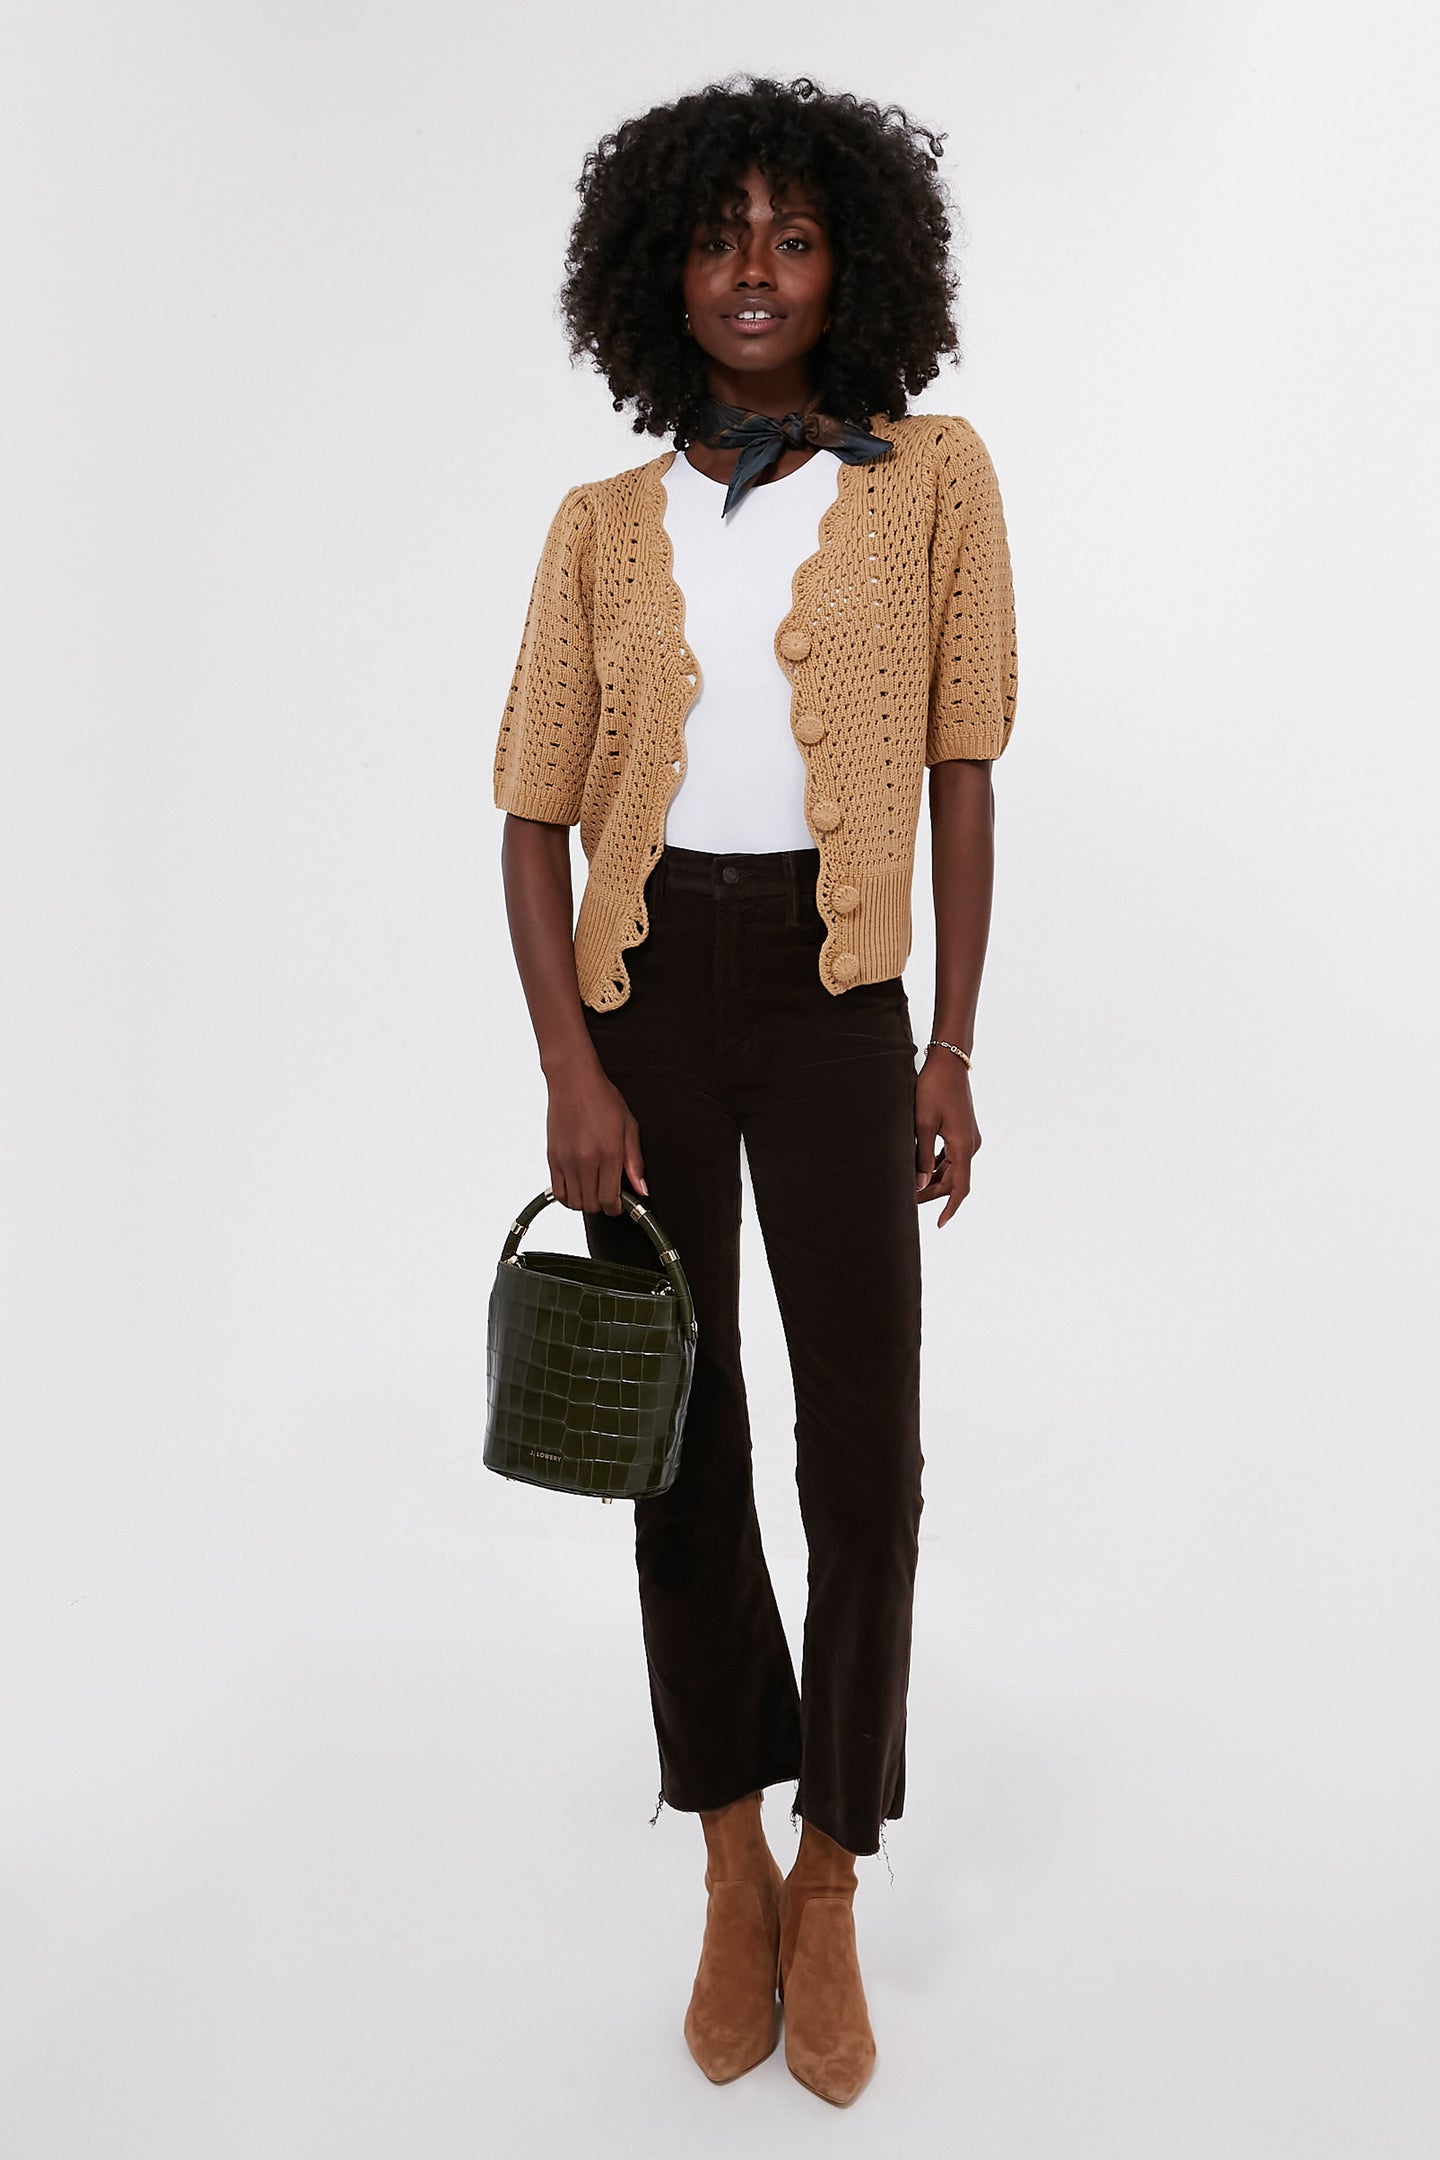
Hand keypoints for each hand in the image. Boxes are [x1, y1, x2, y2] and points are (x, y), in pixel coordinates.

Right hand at [545, 1056, 646, 1214]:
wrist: (573, 1081)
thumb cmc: (603, 1099)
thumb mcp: (629, 1127)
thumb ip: (635, 1162)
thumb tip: (642, 1190)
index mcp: (609, 1153)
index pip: (610, 1199)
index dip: (616, 1208)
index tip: (619, 1204)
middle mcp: (586, 1160)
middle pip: (592, 1205)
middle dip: (602, 1207)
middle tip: (608, 1196)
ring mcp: (566, 1160)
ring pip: (574, 1202)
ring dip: (585, 1203)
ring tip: (593, 1190)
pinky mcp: (552, 1158)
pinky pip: (558, 1192)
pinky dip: (568, 1197)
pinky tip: (578, 1186)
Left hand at [915, 1051, 980, 1227]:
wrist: (949, 1062)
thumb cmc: (934, 1089)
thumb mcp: (923, 1124)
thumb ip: (921, 1156)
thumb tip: (918, 1183)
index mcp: (963, 1146)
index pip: (960, 1187)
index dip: (951, 1208)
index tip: (940, 1224)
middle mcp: (970, 1145)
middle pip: (954, 1180)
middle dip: (933, 1192)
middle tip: (908, 1200)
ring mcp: (968, 1138)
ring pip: (952, 1169)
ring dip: (934, 1179)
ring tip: (911, 1185)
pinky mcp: (962, 1131)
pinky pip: (951, 1156)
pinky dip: (937, 1166)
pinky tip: (920, 1168)